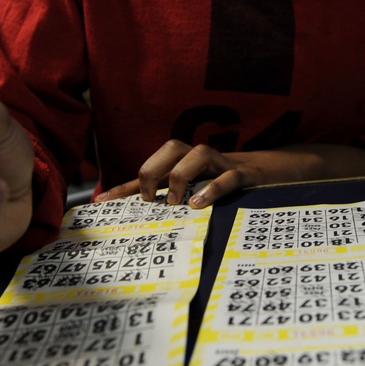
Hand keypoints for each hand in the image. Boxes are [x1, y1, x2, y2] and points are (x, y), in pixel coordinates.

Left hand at [97, 139, 264, 208]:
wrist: (263, 177)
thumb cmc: (218, 186)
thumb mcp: (189, 194)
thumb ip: (163, 202)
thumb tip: (129, 217)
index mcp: (182, 164)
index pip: (148, 171)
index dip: (124, 187)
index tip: (101, 204)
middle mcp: (198, 159)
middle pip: (171, 148)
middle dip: (154, 170)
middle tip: (149, 200)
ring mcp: (220, 164)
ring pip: (199, 154)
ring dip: (181, 176)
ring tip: (175, 203)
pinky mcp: (242, 174)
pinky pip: (228, 176)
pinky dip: (213, 188)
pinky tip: (199, 204)